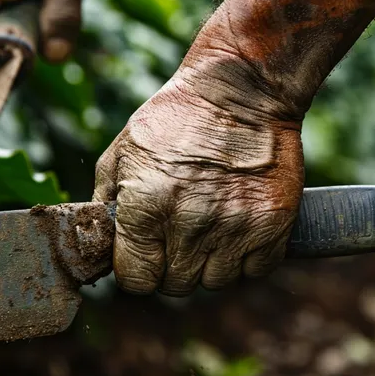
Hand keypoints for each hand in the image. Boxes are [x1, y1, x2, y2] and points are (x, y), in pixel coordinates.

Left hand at [93, 52, 304, 295]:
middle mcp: (190, 222)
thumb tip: (103, 241)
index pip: (136, 280)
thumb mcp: (123, 151)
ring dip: (210, 262)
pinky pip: (255, 270)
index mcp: (147, 206)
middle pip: (176, 286)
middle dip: (173, 264)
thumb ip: (106, 202)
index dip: (138, 268)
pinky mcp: (271, 224)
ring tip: (211, 225)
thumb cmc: (176, 118)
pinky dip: (247, 257)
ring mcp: (234, 226)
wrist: (240, 89)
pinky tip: (239, 226)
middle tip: (180, 232)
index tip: (146, 252)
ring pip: (216, 281)